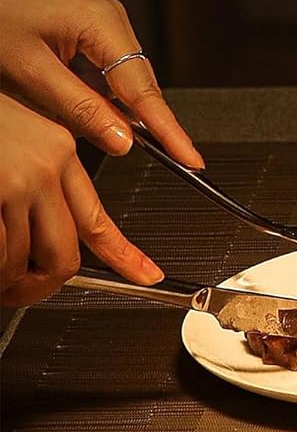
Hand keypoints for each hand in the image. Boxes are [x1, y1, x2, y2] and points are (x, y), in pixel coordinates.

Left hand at [0, 0, 201, 167]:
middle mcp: (111, 20)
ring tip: (51, 101)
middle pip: (135, 85)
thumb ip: (79, 108)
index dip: (168, 130)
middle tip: (120, 148)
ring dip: (94, 105)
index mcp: (103, 24)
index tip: (189, 158)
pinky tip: (53, 93)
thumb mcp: (29, 72)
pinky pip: (98, 71)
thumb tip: (122, 141)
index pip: (145, 90)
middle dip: (127, 121)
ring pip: (114, 82)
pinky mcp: (86, 29)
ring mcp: (101, 24)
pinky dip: (83, 92)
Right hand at [0, 93, 161, 305]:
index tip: (147, 276)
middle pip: (64, 256)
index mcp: (59, 151)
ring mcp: (17, 181)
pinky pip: (0, 256)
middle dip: (43, 285)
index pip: (97, 218)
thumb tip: (53, 231)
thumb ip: (45, 178)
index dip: (126, 256)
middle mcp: (47, 166)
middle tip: (25, 292)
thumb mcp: (21, 139)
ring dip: (8, 280)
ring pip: (25, 264)